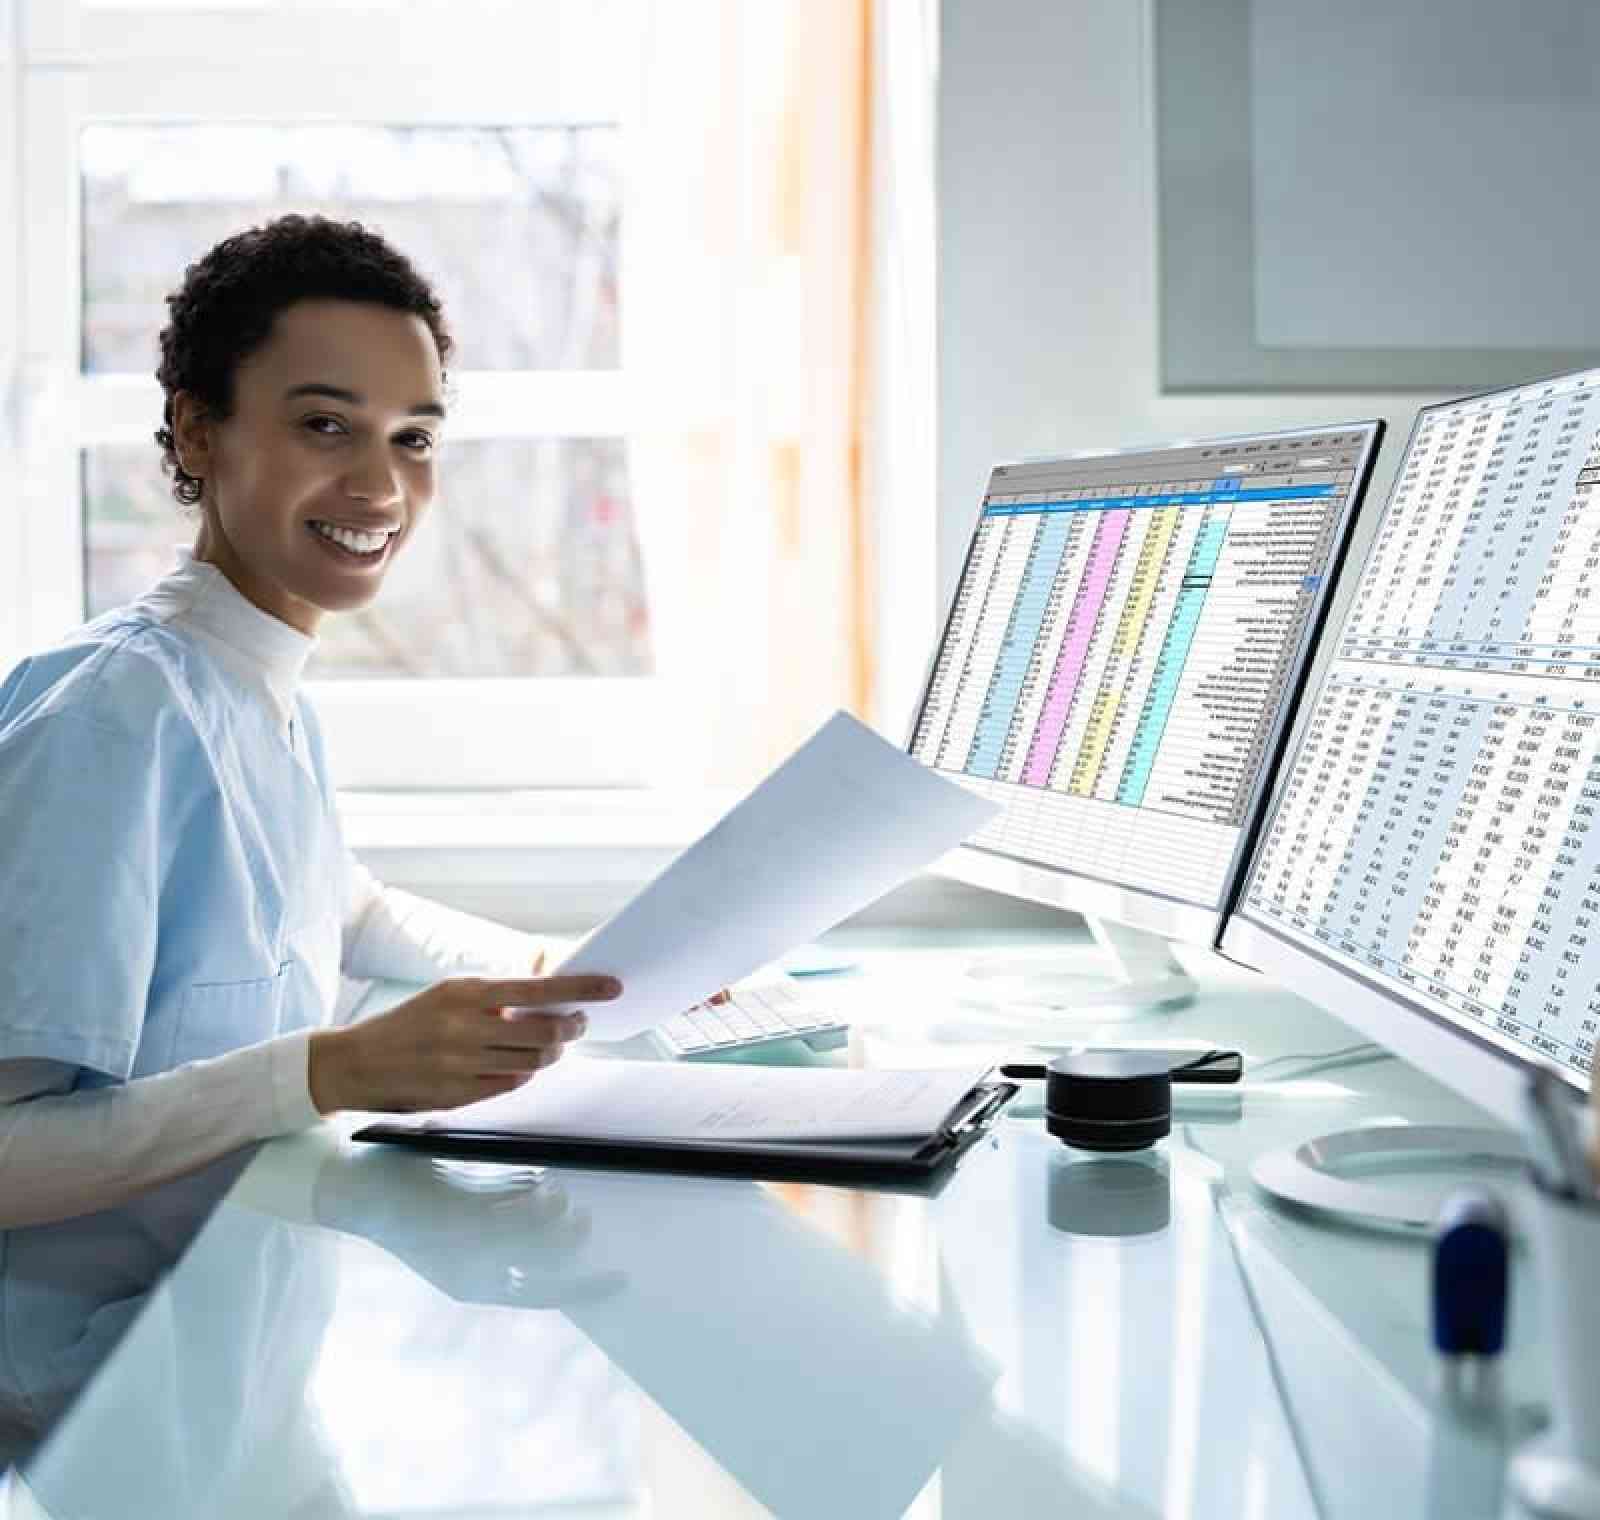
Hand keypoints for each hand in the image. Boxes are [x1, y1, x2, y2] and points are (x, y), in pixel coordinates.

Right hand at [309, 974, 620, 1114]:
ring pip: (533, 1060)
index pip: (538, 989)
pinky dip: (523, 1072)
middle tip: (579, 1023)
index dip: (581, 988)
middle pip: (545, 1030)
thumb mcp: (449, 992)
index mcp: (466, 992)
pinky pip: (511, 1084)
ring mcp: (462, 1064)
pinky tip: (519, 1063)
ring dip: (551, 1052)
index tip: (611, 987)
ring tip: (551, 1043)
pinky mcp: (459, 1094)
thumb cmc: (410, 1023)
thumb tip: (546, 975)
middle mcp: (466, 1026)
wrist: (356, 1062)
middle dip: (572, 1027)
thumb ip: (497, 990)